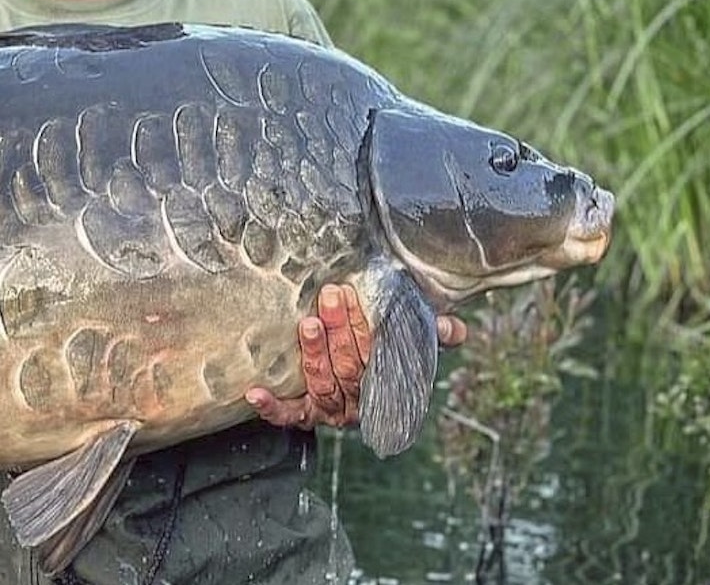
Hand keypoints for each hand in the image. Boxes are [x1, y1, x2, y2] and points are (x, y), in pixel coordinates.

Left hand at [245, 283, 467, 429]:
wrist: (359, 377)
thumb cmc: (384, 349)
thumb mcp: (411, 339)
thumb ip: (432, 334)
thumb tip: (454, 329)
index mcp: (387, 383)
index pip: (380, 357)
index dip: (369, 328)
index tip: (356, 295)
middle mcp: (359, 401)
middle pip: (351, 368)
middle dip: (341, 331)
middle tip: (330, 296)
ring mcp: (331, 409)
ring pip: (323, 384)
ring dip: (315, 353)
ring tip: (308, 324)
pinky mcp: (305, 414)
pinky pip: (289, 415)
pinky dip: (272, 408)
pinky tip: (255, 393)